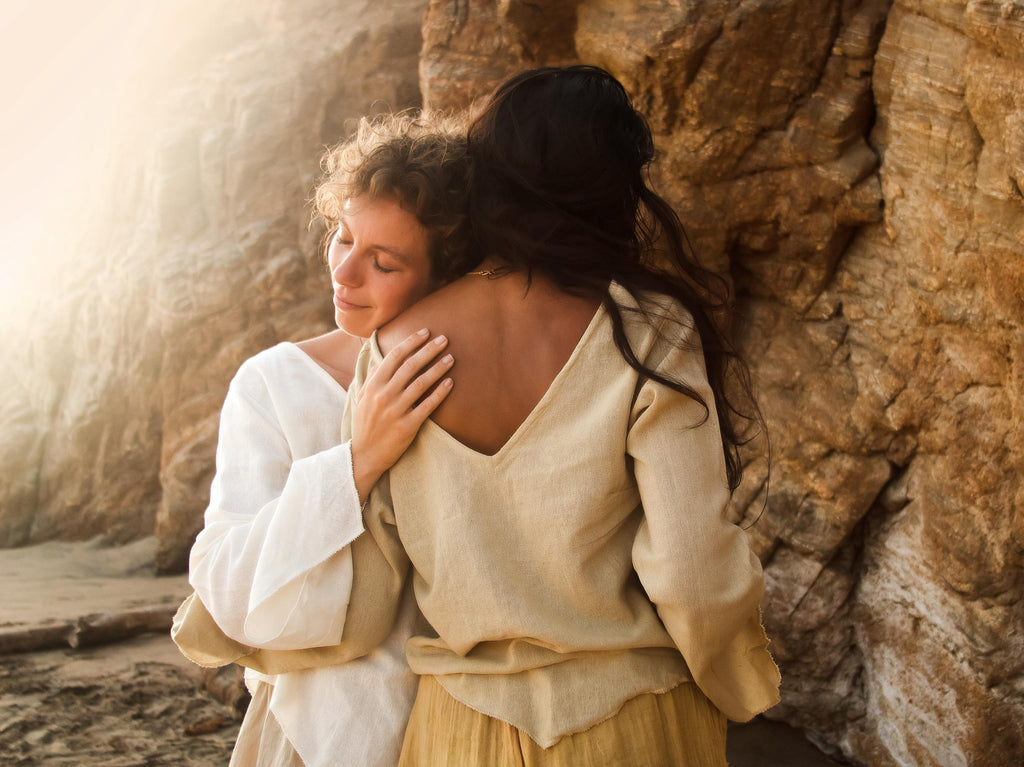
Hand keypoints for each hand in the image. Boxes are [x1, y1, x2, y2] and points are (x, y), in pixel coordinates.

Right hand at [351, 329, 453, 502]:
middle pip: (410, 366)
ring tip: (451, 358)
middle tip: (444, 339)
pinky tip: (450, 383)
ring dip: (438, 368)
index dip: (411, 342)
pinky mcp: (407, 426)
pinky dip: (440, 393)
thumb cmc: (365, 424)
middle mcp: (383, 395)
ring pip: (421, 383)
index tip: (425, 332)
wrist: (364, 455)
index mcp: (373, 385)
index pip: (394, 356)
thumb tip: (381, 359)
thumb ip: (372, 378)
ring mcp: (395, 411)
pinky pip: (427, 406)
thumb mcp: (363, 398)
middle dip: (429, 350)